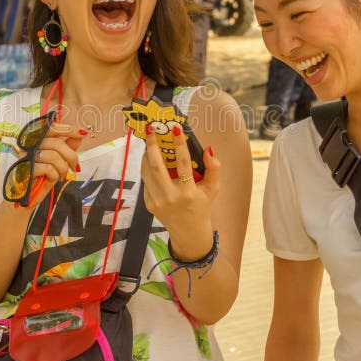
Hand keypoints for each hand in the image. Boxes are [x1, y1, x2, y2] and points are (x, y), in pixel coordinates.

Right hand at [17, 121, 85, 207]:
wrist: (27, 196)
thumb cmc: (42, 176)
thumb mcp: (57, 160)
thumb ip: (67, 146)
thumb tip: (80, 134)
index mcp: (35, 139)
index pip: (51, 127)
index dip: (68, 129)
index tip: (82, 133)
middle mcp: (28, 145)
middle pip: (56, 143)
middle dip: (71, 156)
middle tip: (75, 166)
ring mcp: (25, 157)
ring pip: (54, 156)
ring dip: (63, 168)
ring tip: (61, 175)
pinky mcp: (25, 170)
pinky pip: (48, 168)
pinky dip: (54, 176)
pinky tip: (51, 179)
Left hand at [140, 123, 220, 258]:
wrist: (188, 232)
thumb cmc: (202, 206)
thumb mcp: (213, 189)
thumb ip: (214, 169)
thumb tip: (208, 149)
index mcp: (188, 193)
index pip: (183, 164)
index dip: (180, 146)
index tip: (176, 130)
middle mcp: (170, 197)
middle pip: (156, 166)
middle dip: (152, 145)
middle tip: (151, 129)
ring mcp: (157, 201)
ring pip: (147, 172)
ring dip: (147, 154)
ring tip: (150, 140)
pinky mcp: (148, 203)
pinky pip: (146, 180)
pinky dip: (147, 167)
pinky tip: (150, 158)